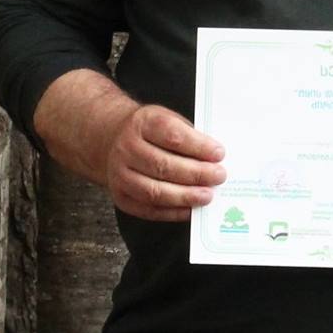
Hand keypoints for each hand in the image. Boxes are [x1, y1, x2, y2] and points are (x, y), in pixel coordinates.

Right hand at [102, 103, 226, 221]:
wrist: (114, 140)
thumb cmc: (149, 132)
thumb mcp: (167, 119)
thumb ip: (188, 136)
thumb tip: (214, 158)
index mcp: (142, 123)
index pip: (172, 135)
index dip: (198, 146)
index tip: (218, 153)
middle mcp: (127, 148)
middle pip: (163, 165)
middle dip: (196, 173)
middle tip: (218, 176)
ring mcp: (120, 174)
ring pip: (155, 191)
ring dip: (185, 196)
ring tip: (207, 195)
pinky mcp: (122, 197)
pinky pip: (149, 209)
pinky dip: (172, 212)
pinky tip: (190, 209)